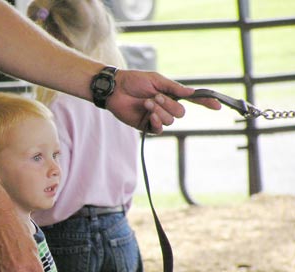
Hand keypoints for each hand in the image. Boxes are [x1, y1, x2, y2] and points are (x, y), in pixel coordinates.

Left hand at [107, 70, 221, 133]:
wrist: (115, 89)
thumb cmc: (134, 81)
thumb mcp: (156, 80)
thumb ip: (174, 88)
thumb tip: (191, 92)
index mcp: (170, 94)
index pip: (192, 100)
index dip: (205, 102)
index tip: (217, 106)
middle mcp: (166, 106)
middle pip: (181, 112)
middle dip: (170, 105)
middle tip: (155, 97)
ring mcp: (156, 117)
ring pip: (170, 121)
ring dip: (160, 111)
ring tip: (146, 103)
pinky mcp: (146, 126)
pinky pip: (159, 129)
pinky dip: (157, 122)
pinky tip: (149, 114)